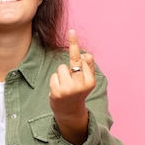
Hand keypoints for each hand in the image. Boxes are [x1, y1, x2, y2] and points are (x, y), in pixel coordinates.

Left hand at [49, 30, 95, 144]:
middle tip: (72, 43)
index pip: (83, 59)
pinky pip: (54, 76)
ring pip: (61, 68)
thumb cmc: (79, 92)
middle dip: (72, 56)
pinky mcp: (56, 92)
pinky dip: (55, 81)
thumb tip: (85, 54)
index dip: (75, 45)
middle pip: (72, 61)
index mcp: (90, 81)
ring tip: (65, 85)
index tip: (71, 31)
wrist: (70, 112)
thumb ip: (88, 67)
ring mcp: (68, 89)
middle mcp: (80, 85)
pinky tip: (59, 90)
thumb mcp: (87, 81)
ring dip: (62, 75)